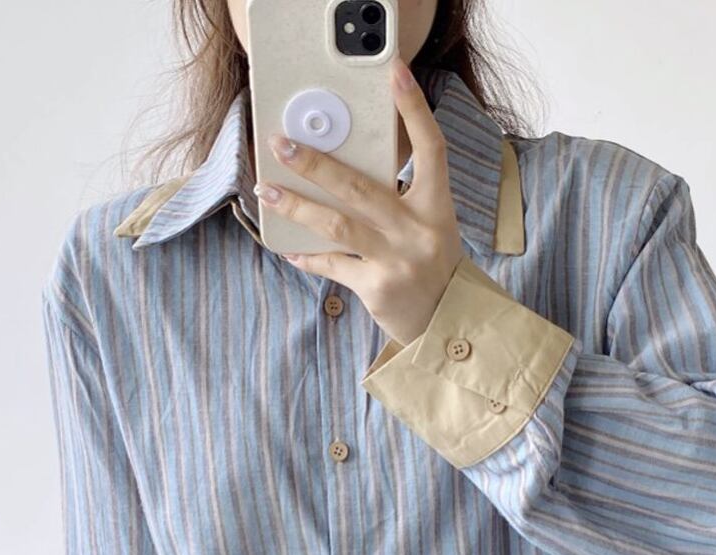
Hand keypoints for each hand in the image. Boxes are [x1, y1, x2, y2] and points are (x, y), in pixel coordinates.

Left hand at [253, 55, 465, 347]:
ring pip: (338, 225)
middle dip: (316, 163)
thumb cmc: (431, 264)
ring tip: (268, 190)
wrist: (448, 323)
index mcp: (437, 206)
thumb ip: (398, 197)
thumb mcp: (429, 224)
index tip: (394, 71)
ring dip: (297, 206)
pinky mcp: (377, 288)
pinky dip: (308, 257)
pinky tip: (288, 249)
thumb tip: (342, 169)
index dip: (414, 108)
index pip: (430, 148)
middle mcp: (419, 230)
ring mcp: (397, 260)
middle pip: (360, 188)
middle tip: (281, 143)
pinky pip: (333, 265)